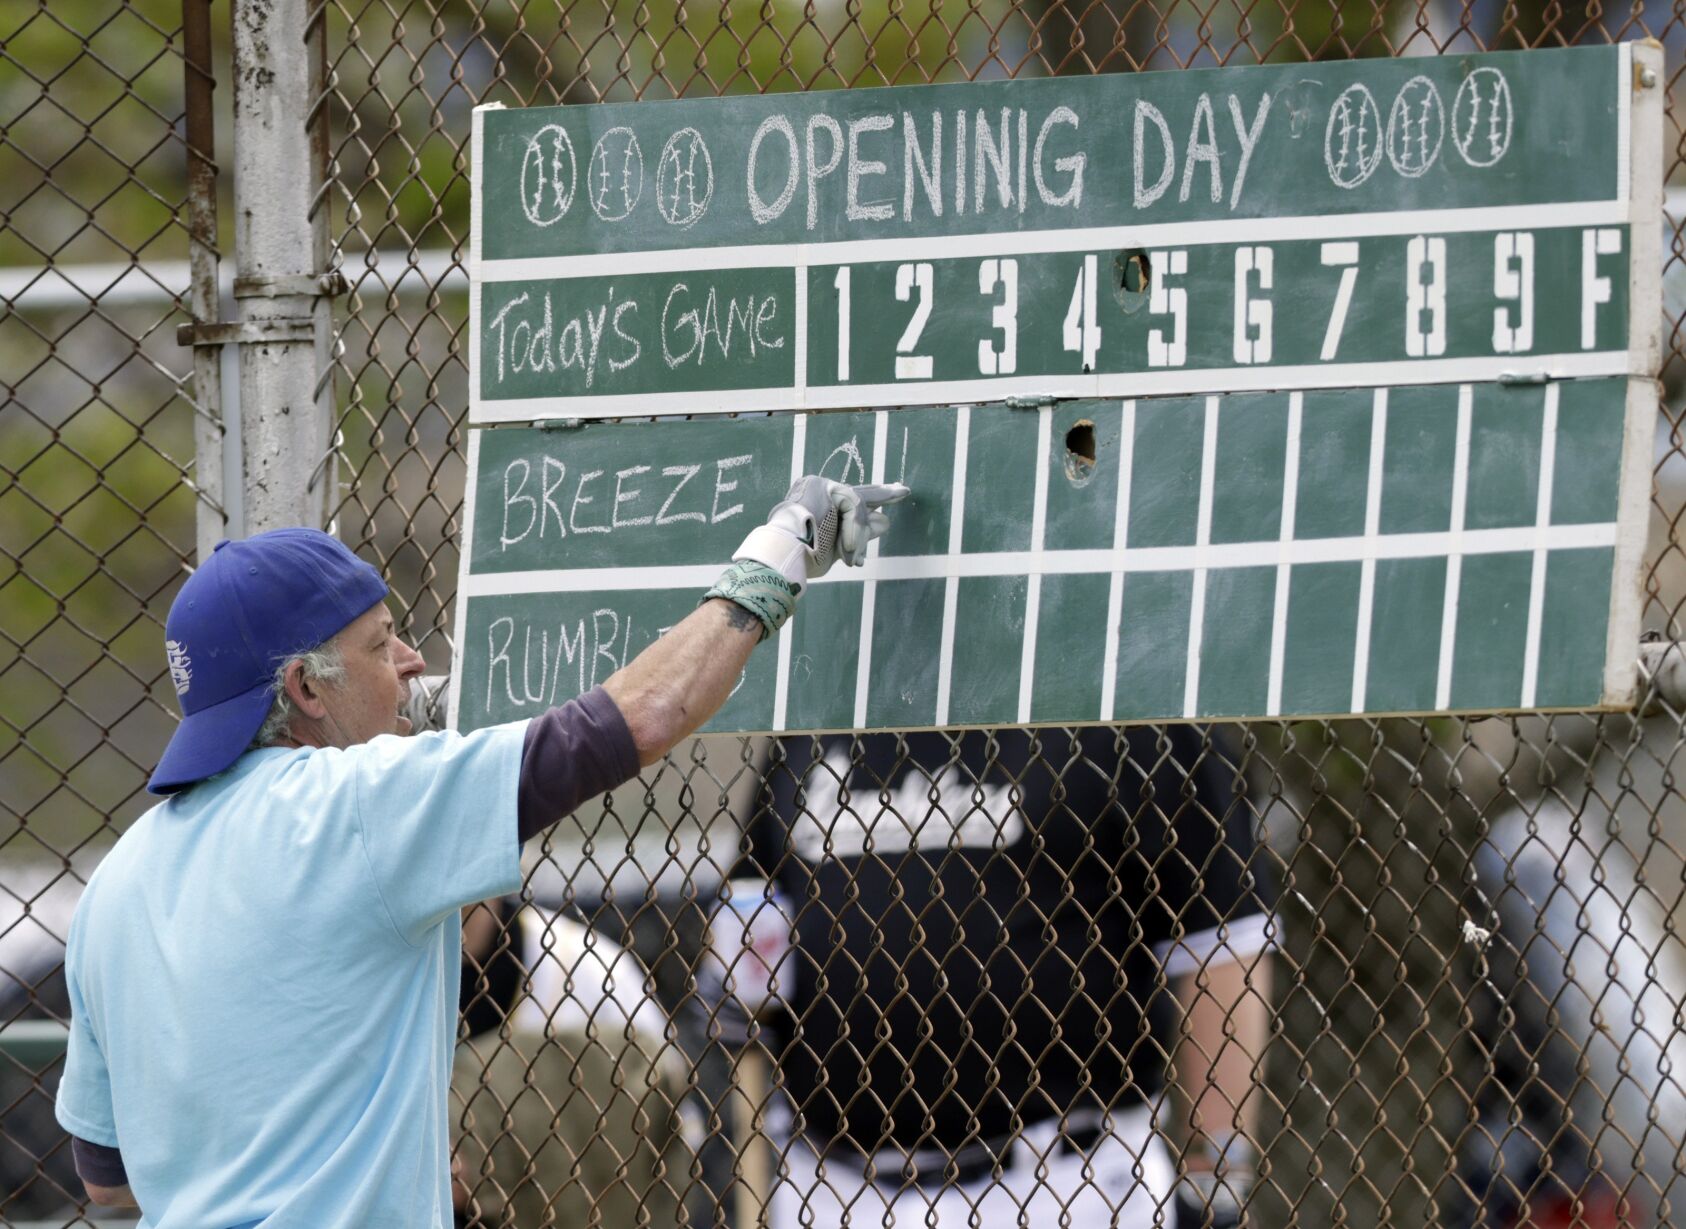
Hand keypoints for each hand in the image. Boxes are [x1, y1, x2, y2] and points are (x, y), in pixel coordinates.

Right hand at [733, 476, 909, 590]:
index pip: (850, 502)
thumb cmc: (806, 558)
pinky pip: (852, 505)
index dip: (874, 499)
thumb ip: (861, 533)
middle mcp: (819, 490)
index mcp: (819, 506)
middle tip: (903, 491)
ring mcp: (820, 485)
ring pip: (857, 504)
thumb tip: (886, 520)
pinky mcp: (823, 486)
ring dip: (857, 535)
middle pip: (858, 493)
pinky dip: (853, 529)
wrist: (785, 557)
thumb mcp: (841, 546)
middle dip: (883, 494)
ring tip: (851, 556)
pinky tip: (847, 546)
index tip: (896, 493)